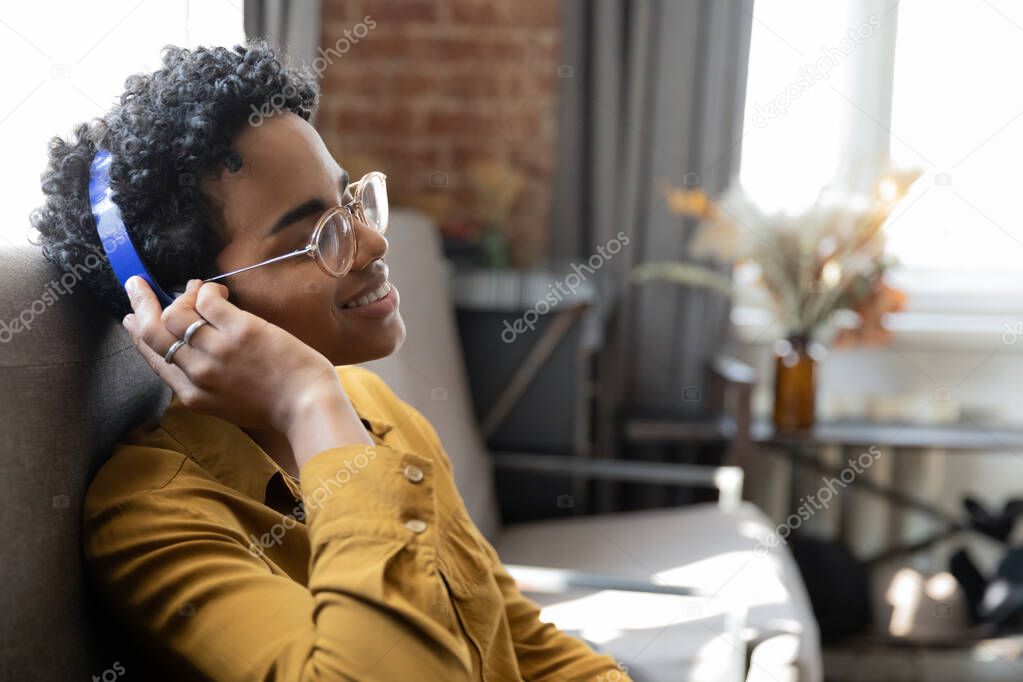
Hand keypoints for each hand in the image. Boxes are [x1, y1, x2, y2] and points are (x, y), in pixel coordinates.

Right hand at [121, 275, 343, 433]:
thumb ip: (206, 384)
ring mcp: (217, 351)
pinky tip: (217, 291)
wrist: (308, 408)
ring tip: (197, 289)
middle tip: (136, 284)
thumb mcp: (229, 406)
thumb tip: (192, 356)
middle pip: (154, 332)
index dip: (138, 336)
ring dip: (182, 295)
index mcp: (193, 395)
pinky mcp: (240, 331)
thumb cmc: (278, 408)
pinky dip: (207, 290)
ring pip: (176, 312)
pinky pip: (208, 300)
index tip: (131, 318)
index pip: (153, 359)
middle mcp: (198, 373)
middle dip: (140, 304)